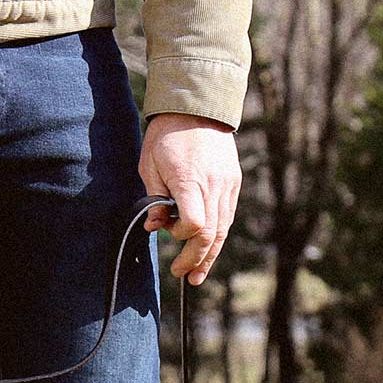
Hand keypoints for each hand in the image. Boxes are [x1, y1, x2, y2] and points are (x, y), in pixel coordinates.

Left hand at [138, 112, 240, 284]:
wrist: (197, 106)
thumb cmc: (167, 135)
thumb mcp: (150, 165)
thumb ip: (154, 200)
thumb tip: (155, 228)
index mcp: (190, 181)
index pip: (195, 225)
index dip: (181, 236)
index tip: (168, 232)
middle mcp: (214, 186)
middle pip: (211, 235)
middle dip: (197, 259)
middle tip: (184, 275)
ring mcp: (227, 185)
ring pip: (223, 229)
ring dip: (210, 254)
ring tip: (198, 273)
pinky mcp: (233, 183)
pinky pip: (226, 216)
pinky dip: (216, 234)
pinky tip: (207, 247)